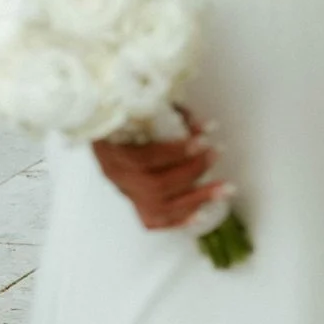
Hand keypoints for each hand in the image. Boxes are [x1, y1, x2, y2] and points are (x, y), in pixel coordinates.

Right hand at [92, 110, 228, 231]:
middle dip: (192, 171)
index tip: (203, 139)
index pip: (145, 158)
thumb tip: (202, 126)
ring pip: (159, 208)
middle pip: (156, 186)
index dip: (176, 151)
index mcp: (111, 149)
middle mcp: (117, 175)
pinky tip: (202, 214)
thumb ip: (167, 113)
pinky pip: (153, 219)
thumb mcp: (139, 104)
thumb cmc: (121, 108)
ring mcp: (124, 190)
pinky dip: (179, 219)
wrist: (99, 119)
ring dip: (196, 199)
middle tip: (216, 153)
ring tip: (224, 189)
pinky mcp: (132, 200)